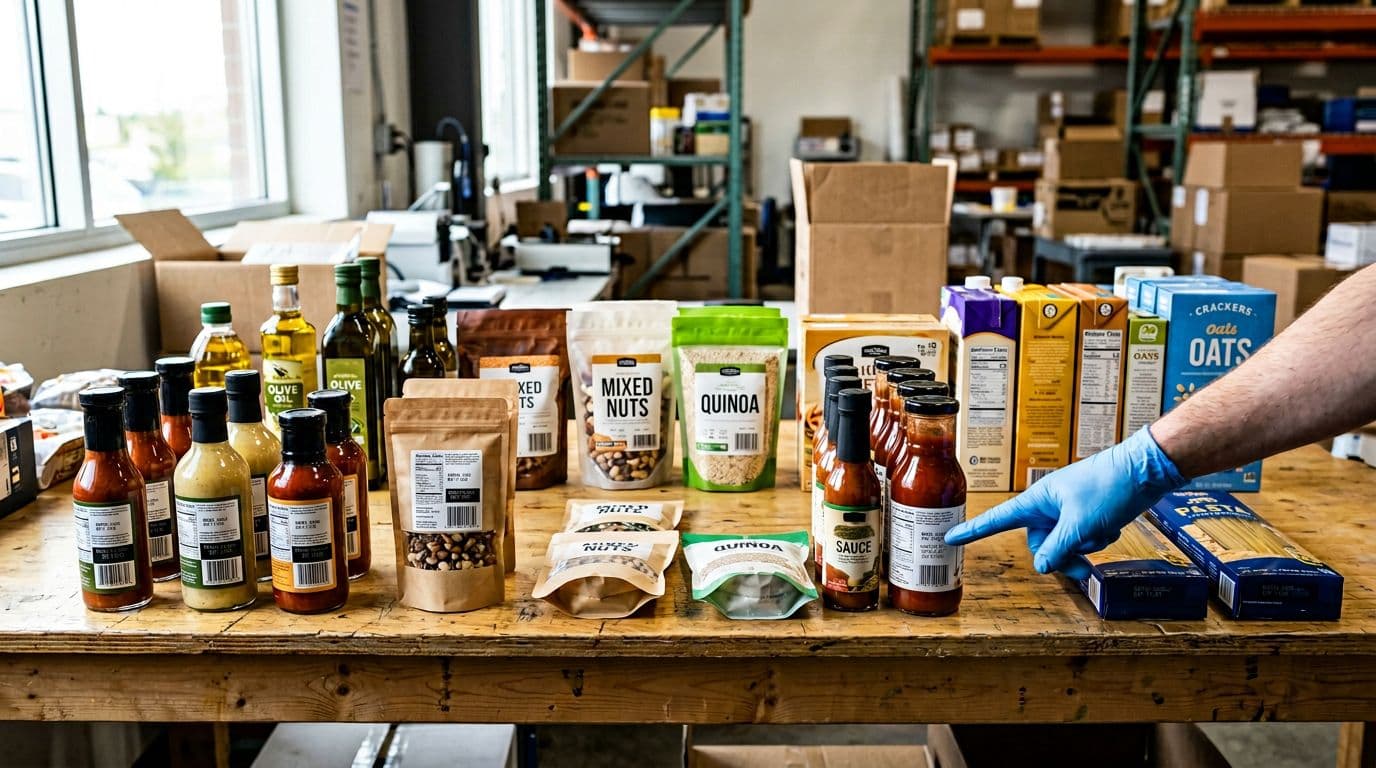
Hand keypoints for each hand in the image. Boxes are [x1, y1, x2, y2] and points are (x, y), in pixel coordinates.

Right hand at [944, 427, 1185, 578]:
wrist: (1145, 469)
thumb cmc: (1109, 487)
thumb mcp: (1081, 524)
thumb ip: (1058, 548)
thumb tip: (1041, 567)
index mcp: (1037, 500)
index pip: (998, 519)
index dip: (974, 530)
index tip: (951, 537)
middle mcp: (1049, 505)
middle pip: (1041, 542)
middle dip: (1061, 556)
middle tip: (1082, 569)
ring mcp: (1069, 508)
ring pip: (1065, 542)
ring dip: (1084, 546)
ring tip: (1104, 534)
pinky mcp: (1087, 512)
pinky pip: (1083, 536)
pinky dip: (1097, 537)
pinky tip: (1113, 525)